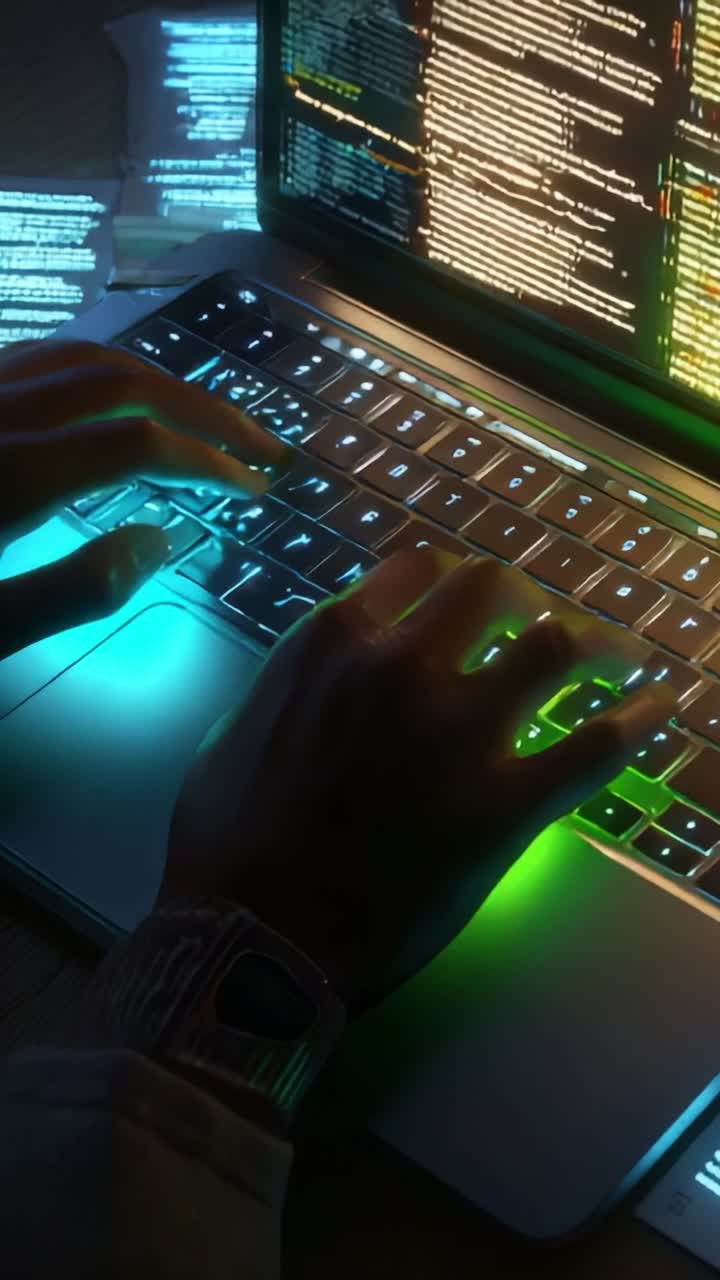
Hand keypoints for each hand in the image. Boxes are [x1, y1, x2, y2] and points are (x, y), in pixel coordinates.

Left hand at [0, 339, 288, 659]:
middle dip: (205, 412)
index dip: (208, 461)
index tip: (256, 487)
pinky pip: (46, 355)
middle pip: (123, 385)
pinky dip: (104, 368)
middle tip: (263, 444)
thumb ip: (70, 590)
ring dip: (160, 383)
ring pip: (86, 358)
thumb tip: (156, 544)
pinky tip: (123, 394)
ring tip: (208, 419)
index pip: (136, 444)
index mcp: (11, 474)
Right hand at [162, 550, 673, 1010]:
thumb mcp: (235, 735)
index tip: (464, 600)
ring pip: (556, 647)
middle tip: (541, 620)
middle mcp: (405, 666)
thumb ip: (294, 687)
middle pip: (494, 588)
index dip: (447, 581)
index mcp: (334, 644)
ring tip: (623, 655)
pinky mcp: (506, 805)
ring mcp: (461, 732)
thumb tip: (326, 675)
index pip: (415, 571)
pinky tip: (656, 711)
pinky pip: (593, 748)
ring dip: (599, 644)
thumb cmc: (227, 847)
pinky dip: (635, 723)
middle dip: (526, 598)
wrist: (253, 939)